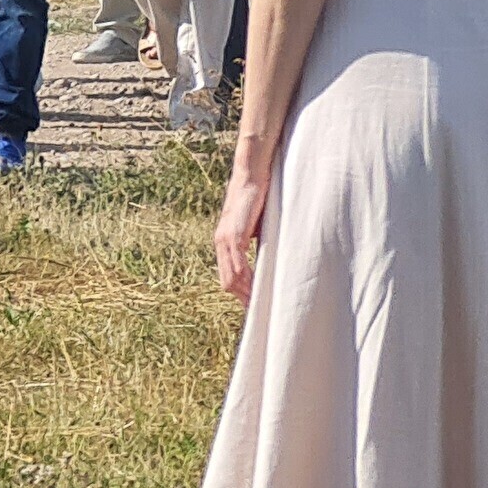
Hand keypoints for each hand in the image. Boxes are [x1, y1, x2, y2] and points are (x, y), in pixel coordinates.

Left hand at [213, 165, 269, 300]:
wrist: (251, 175)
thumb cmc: (257, 199)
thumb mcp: (256, 227)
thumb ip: (257, 243)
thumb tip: (267, 261)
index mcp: (225, 243)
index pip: (228, 277)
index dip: (240, 293)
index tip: (253, 306)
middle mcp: (221, 243)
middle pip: (227, 282)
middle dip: (242, 299)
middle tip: (258, 312)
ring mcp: (225, 240)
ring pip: (231, 277)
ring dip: (245, 293)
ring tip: (259, 306)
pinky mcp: (234, 235)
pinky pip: (238, 264)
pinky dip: (246, 279)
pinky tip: (256, 289)